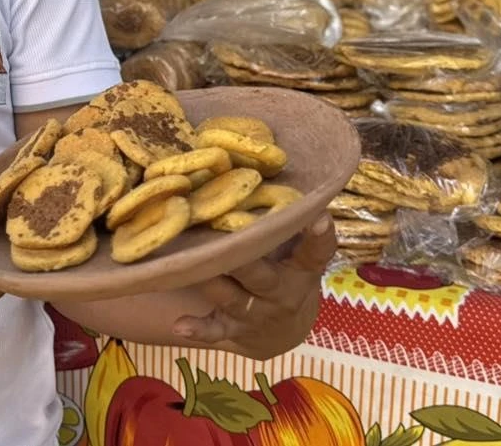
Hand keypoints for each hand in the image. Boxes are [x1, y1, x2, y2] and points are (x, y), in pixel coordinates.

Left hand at [171, 213, 336, 358]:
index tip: (319, 216)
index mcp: (301, 270)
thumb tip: (265, 168)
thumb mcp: (297, 254)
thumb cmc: (286, 274)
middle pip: (260, 275)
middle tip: (225, 236)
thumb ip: (287, 223)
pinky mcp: (233, 329)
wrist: (284, 333)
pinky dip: (198, 329)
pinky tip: (180, 326)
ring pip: (230, 295)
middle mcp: (281, 293)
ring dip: (210, 281)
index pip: (316, 252)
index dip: (319, 235)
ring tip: (189, 264)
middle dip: (243, 259)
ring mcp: (255, 313)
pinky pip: (215, 330)